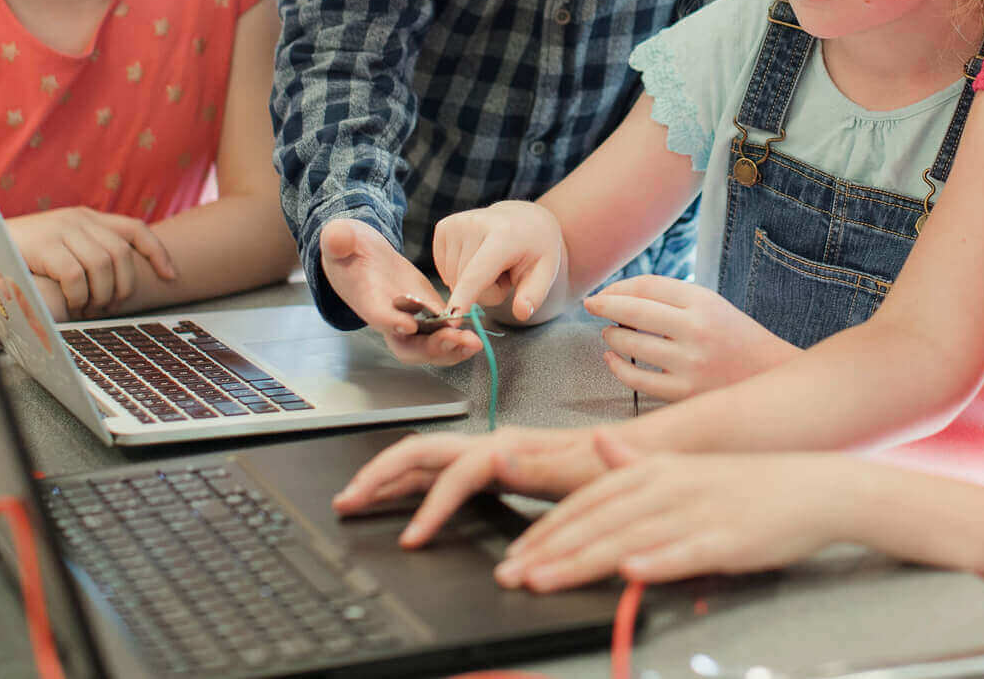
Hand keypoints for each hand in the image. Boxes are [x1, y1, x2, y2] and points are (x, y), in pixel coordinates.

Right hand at [6, 206, 175, 317]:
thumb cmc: (24, 257)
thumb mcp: (62, 248)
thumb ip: (88, 254)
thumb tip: (123, 279)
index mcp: (87, 218)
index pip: (134, 230)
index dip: (157, 253)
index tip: (170, 277)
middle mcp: (78, 219)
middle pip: (122, 254)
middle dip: (123, 286)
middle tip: (110, 308)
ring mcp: (60, 230)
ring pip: (103, 265)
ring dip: (101, 295)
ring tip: (89, 310)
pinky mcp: (43, 246)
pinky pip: (75, 275)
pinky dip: (77, 296)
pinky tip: (71, 305)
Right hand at [319, 218, 480, 364]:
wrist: (360, 255)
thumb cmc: (348, 247)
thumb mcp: (340, 239)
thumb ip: (337, 240)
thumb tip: (336, 237)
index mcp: (365, 298)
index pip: (376, 313)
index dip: (390, 321)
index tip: (409, 324)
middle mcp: (387, 317)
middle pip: (406, 344)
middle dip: (429, 346)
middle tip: (453, 340)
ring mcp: (408, 318)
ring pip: (427, 344)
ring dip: (450, 348)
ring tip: (473, 343)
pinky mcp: (426, 311)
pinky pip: (441, 332)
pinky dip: (457, 339)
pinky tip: (476, 338)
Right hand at [331, 425, 613, 546]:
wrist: (636, 454)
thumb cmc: (612, 465)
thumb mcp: (580, 470)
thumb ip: (536, 464)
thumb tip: (494, 457)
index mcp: (510, 447)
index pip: (454, 474)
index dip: (429, 507)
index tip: (412, 538)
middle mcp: (495, 444)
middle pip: (422, 451)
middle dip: (381, 474)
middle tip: (347, 500)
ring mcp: (492, 453)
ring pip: (426, 458)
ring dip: (388, 475)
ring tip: (357, 496)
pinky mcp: (495, 467)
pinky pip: (441, 471)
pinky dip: (411, 482)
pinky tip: (400, 498)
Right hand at [432, 200, 566, 321]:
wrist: (523, 219)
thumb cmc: (535, 249)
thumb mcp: (546, 272)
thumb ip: (534, 295)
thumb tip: (523, 312)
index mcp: (504, 234)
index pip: (478, 273)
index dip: (464, 297)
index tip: (452, 318)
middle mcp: (475, 223)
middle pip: (464, 282)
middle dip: (484, 291)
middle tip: (504, 275)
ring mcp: (456, 222)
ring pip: (452, 277)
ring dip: (471, 283)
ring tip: (492, 265)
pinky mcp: (443, 226)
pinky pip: (443, 269)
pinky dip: (458, 272)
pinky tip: (475, 258)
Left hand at [497, 434, 850, 590]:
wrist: (814, 487)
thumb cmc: (749, 485)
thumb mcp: (686, 465)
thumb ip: (636, 461)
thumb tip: (598, 446)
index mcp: (655, 470)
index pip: (587, 501)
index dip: (546, 529)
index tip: (515, 555)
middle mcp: (668, 486)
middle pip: (596, 521)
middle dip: (548, 550)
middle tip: (510, 575)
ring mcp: (697, 512)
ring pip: (628, 538)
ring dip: (582, 560)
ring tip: (545, 579)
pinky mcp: (727, 538)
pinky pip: (685, 552)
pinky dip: (656, 562)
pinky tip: (631, 572)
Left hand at [584, 276, 798, 401]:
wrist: (769, 374)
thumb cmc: (734, 337)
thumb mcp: (711, 305)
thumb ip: (672, 298)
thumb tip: (619, 295)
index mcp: (703, 301)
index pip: (647, 286)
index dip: (618, 288)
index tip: (604, 293)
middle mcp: (696, 329)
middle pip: (633, 311)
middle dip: (604, 306)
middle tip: (591, 305)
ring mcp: (689, 363)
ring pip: (630, 345)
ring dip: (611, 337)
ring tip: (609, 334)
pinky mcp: (684, 392)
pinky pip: (637, 379)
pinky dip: (617, 367)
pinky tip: (612, 360)